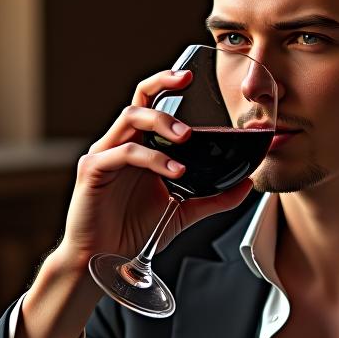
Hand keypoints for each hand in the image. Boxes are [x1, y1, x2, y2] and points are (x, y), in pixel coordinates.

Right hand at [10, 68, 253, 337]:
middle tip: (188, 84)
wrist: (103, 261)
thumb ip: (213, 198)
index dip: (168, 84)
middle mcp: (120, 144)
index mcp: (140, 148)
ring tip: (187, 138)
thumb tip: (246, 184)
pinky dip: (151, 158)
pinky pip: (123, 153)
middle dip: (163, 84)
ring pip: (130, 119)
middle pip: (139, 99)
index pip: (152, 104)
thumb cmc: (134, 233)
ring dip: (161, 122)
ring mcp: (104, 155)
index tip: (192, 76)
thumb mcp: (183, 213)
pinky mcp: (93, 172)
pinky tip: (175, 172)